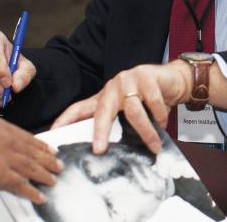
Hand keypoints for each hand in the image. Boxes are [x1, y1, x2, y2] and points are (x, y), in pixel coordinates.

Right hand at [0, 111, 62, 203]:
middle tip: (59, 166)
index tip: (52, 150)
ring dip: (45, 174)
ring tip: (54, 180)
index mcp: (7, 129)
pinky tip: (40, 196)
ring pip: (33, 168)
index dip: (43, 146)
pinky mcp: (1, 174)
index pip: (30, 139)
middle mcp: (12, 143)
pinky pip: (20, 185)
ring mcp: (8, 158)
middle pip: (36, 153)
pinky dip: (31, 191)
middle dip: (49, 161)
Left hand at [51, 61, 191, 155]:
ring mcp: (129, 80)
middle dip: (100, 131)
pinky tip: (162, 123)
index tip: (53, 133)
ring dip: (146, 131)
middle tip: (100, 149)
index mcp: (104, 97)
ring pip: (133, 111)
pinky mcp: (146, 76)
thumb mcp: (129, 111)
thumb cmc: (148, 99)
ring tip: (154, 146)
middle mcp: (112, 87)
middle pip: (102, 111)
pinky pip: (152, 102)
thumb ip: (119, 125)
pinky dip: (159, 116)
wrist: (173, 79)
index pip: (79, 108)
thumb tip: (107, 150)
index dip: (65, 120)